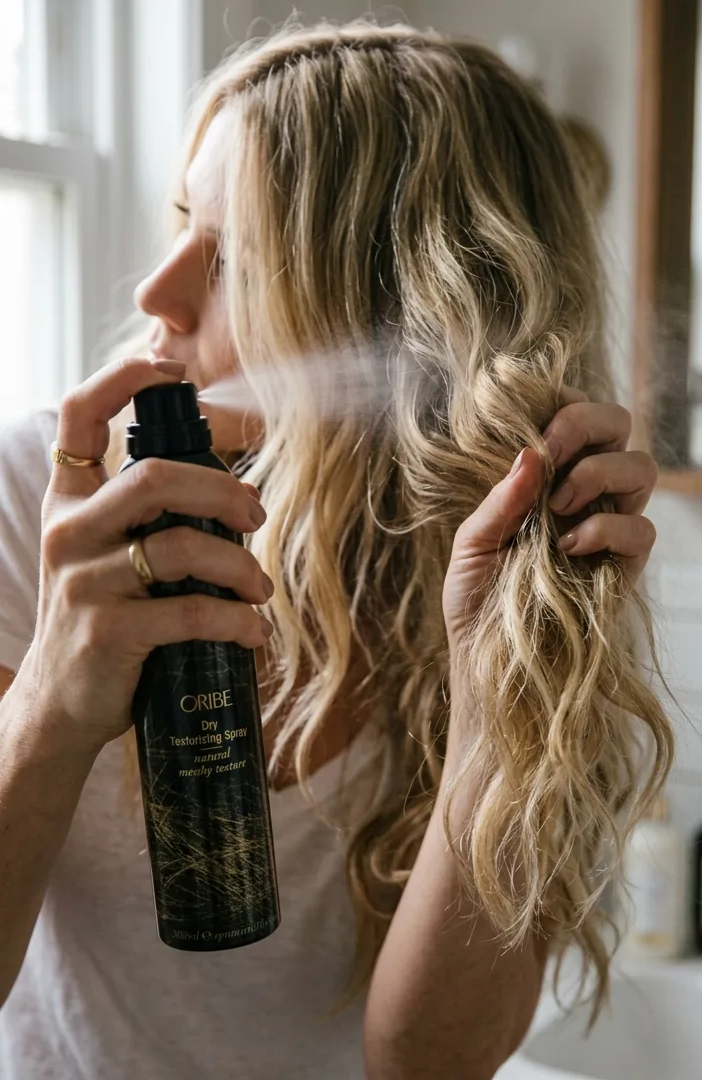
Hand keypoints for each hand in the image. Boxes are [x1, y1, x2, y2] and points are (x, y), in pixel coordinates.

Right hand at [23, 358, 273, 754]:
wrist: (63, 707)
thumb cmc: (106, 623)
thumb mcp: (109, 560)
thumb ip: (150, 521)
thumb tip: (238, 493)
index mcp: (70, 504)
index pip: (79, 416)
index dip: (124, 379)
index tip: (172, 372)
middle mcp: (69, 533)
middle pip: (152, 477)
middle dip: (220, 489)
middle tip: (255, 516)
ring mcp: (84, 583)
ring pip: (179, 545)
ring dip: (239, 565)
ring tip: (260, 590)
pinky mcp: (107, 633)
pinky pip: (188, 611)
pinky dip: (235, 620)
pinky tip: (254, 631)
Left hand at [442, 391, 657, 652]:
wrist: (489, 661)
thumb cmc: (477, 600)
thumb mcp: (473, 543)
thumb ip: (500, 499)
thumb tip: (529, 453)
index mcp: (547, 474)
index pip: (575, 411)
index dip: (564, 401)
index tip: (536, 421)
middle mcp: (585, 491)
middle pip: (619, 424)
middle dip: (587, 422)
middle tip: (551, 449)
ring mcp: (609, 524)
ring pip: (642, 468)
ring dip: (599, 473)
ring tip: (558, 506)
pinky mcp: (627, 566)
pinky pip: (641, 528)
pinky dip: (608, 528)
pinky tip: (570, 546)